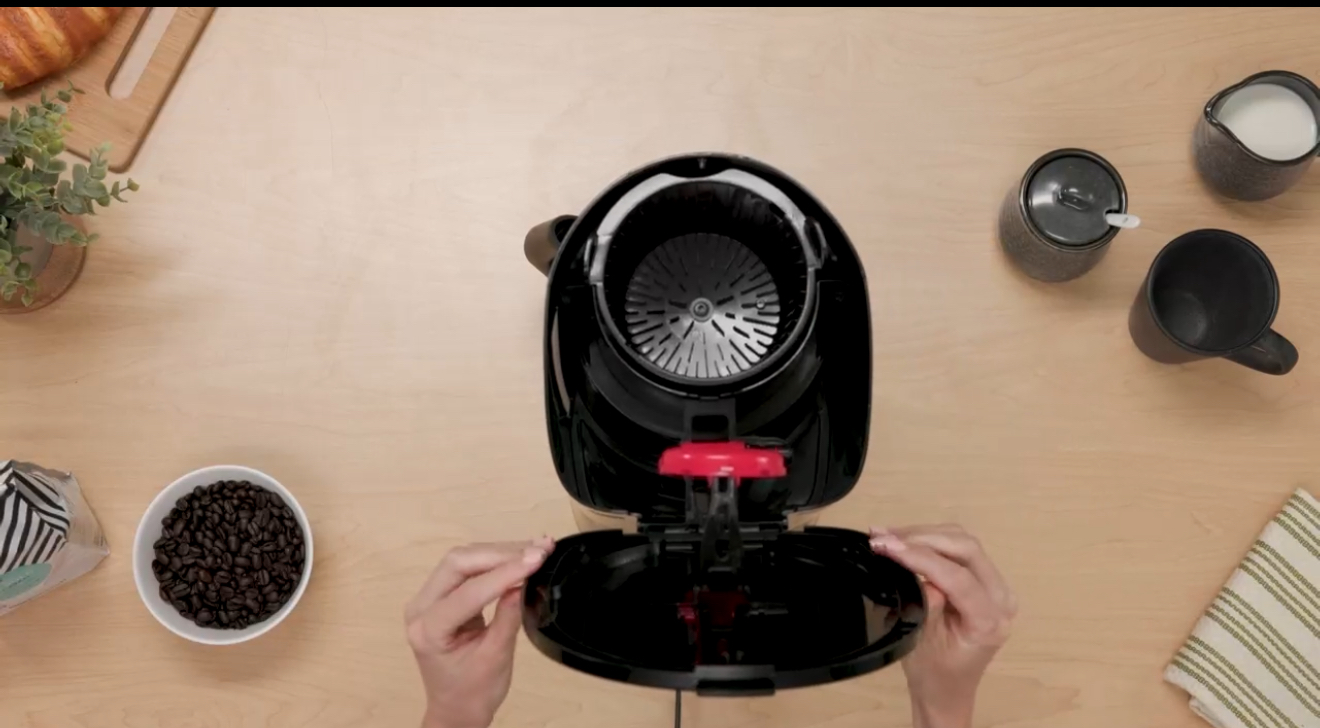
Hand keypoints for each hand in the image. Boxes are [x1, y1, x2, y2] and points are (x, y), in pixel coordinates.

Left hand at [406, 537, 554, 727]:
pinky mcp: (441, 595)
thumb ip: (509, 614)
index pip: (469, 591)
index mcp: (429, 630)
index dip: (505, 572)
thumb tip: (526, 578)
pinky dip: (494, 561)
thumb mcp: (497, 656)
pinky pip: (466, 569)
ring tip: (537, 549)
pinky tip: (519, 556)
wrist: (457, 709)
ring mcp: (427, 599)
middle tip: (540, 550)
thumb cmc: (473, 692)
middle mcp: (420, 608)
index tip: (537, 559)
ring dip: (501, 552)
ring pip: (463, 559)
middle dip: (501, 554)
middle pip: (458, 563)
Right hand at [869, 525, 1015, 727]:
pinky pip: (960, 549)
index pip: (957, 577)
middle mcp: (1001, 599)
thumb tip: (916, 569)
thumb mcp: (921, 642)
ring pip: (963, 542)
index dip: (921, 557)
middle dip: (921, 537)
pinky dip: (931, 539)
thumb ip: (926, 603)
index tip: (887, 546)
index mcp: (988, 622)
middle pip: (966, 549)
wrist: (946, 689)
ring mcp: (997, 587)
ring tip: (886, 536)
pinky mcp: (985, 579)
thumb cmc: (933, 674)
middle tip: (882, 538)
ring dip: (924, 534)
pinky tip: (903, 540)